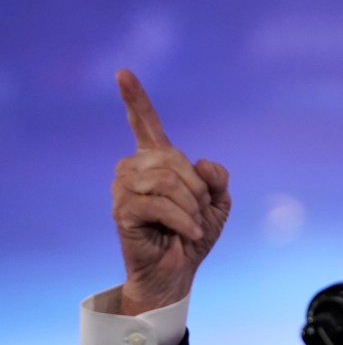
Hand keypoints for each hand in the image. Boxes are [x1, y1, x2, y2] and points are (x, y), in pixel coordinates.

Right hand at [111, 69, 230, 314]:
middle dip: (197, 188)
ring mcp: (124, 188)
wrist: (178, 271)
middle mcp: (134, 168)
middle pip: (173, 158)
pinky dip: (184, 220)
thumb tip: (202, 162)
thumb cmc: (194, 234)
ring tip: (194, 224)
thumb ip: (217, 178)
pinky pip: (160, 204)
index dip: (135, 99)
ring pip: (167, 180)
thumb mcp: (218, 203)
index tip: (122, 73)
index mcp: (157, 162)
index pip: (145, 124)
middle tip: (200, 213)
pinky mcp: (122, 210)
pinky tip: (190, 232)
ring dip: (191, 205)